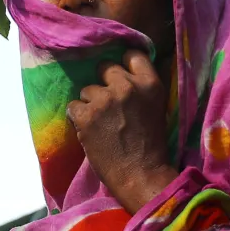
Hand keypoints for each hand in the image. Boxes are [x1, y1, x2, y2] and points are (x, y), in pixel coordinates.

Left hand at [66, 50, 177, 212]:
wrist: (141, 175)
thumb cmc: (151, 147)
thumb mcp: (156, 108)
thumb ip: (141, 89)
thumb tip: (123, 75)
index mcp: (150, 84)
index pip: (132, 55)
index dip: (123, 65)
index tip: (120, 77)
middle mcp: (127, 86)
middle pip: (105, 67)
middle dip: (103, 83)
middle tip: (107, 103)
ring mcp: (104, 100)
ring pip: (86, 90)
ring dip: (90, 104)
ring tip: (100, 124)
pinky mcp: (86, 115)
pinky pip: (73, 107)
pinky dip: (77, 118)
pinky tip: (89, 132)